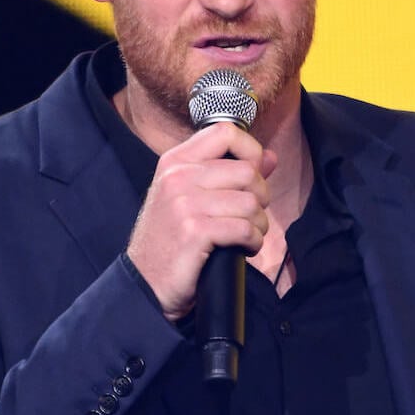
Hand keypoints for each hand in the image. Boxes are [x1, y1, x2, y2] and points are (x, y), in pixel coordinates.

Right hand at [126, 122, 276, 320]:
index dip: (250, 151)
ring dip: (259, 225)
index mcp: (175, 161)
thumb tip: (270, 156)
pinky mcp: (194, 231)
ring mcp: (185, 203)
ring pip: (251, 202)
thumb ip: (230, 173)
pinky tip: (243, 249)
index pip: (225, 132)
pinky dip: (253, 242)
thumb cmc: (171, 238)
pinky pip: (245, 229)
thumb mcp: (192, 197)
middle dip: (260, 197)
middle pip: (247, 171)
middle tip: (249, 216)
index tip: (252, 176)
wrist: (145, 282)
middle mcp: (178, 176)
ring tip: (245, 236)